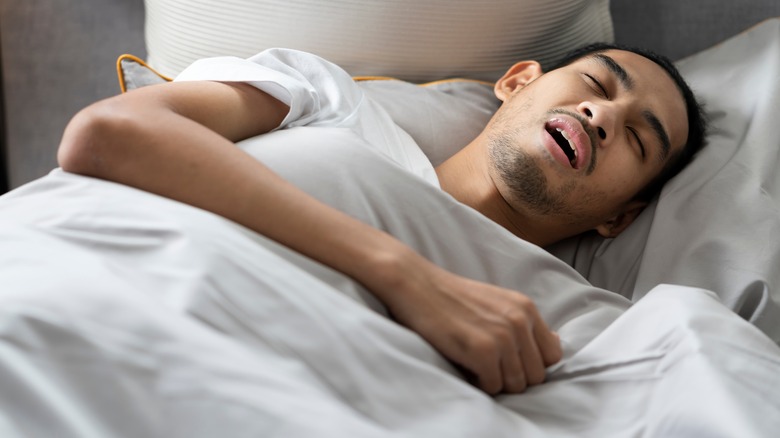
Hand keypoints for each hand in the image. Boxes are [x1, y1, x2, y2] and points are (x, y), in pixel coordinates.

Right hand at [372, 251, 562, 394]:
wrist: (416, 284)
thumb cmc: (451, 296)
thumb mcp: (498, 302)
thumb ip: (524, 323)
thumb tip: (555, 345)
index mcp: (526, 308)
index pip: (552, 356)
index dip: (531, 364)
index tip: (509, 362)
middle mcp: (520, 322)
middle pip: (536, 376)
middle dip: (513, 377)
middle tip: (488, 366)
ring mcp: (502, 337)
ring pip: (516, 385)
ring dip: (496, 381)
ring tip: (475, 365)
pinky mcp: (482, 351)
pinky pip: (493, 386)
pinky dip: (479, 383)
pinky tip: (465, 365)